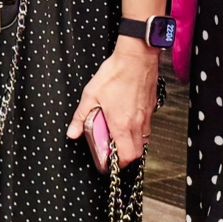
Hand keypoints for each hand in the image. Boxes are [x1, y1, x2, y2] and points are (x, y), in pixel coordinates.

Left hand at [66, 39, 159, 169]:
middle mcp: (137, 124)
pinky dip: (137, 131)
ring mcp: (146, 116)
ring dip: (131, 144)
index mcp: (122, 124)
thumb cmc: (116, 73)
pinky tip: (126, 120)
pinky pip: (146, 128)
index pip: (126, 156)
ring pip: (143, 141)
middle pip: (137, 153)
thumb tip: (72, 132)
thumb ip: (81, 117)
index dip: (117, 164)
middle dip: (125, 157)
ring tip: (118, 136)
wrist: (137, 57)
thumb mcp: (90, 95)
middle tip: (112, 151)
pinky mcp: (150, 108)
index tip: (107, 162)